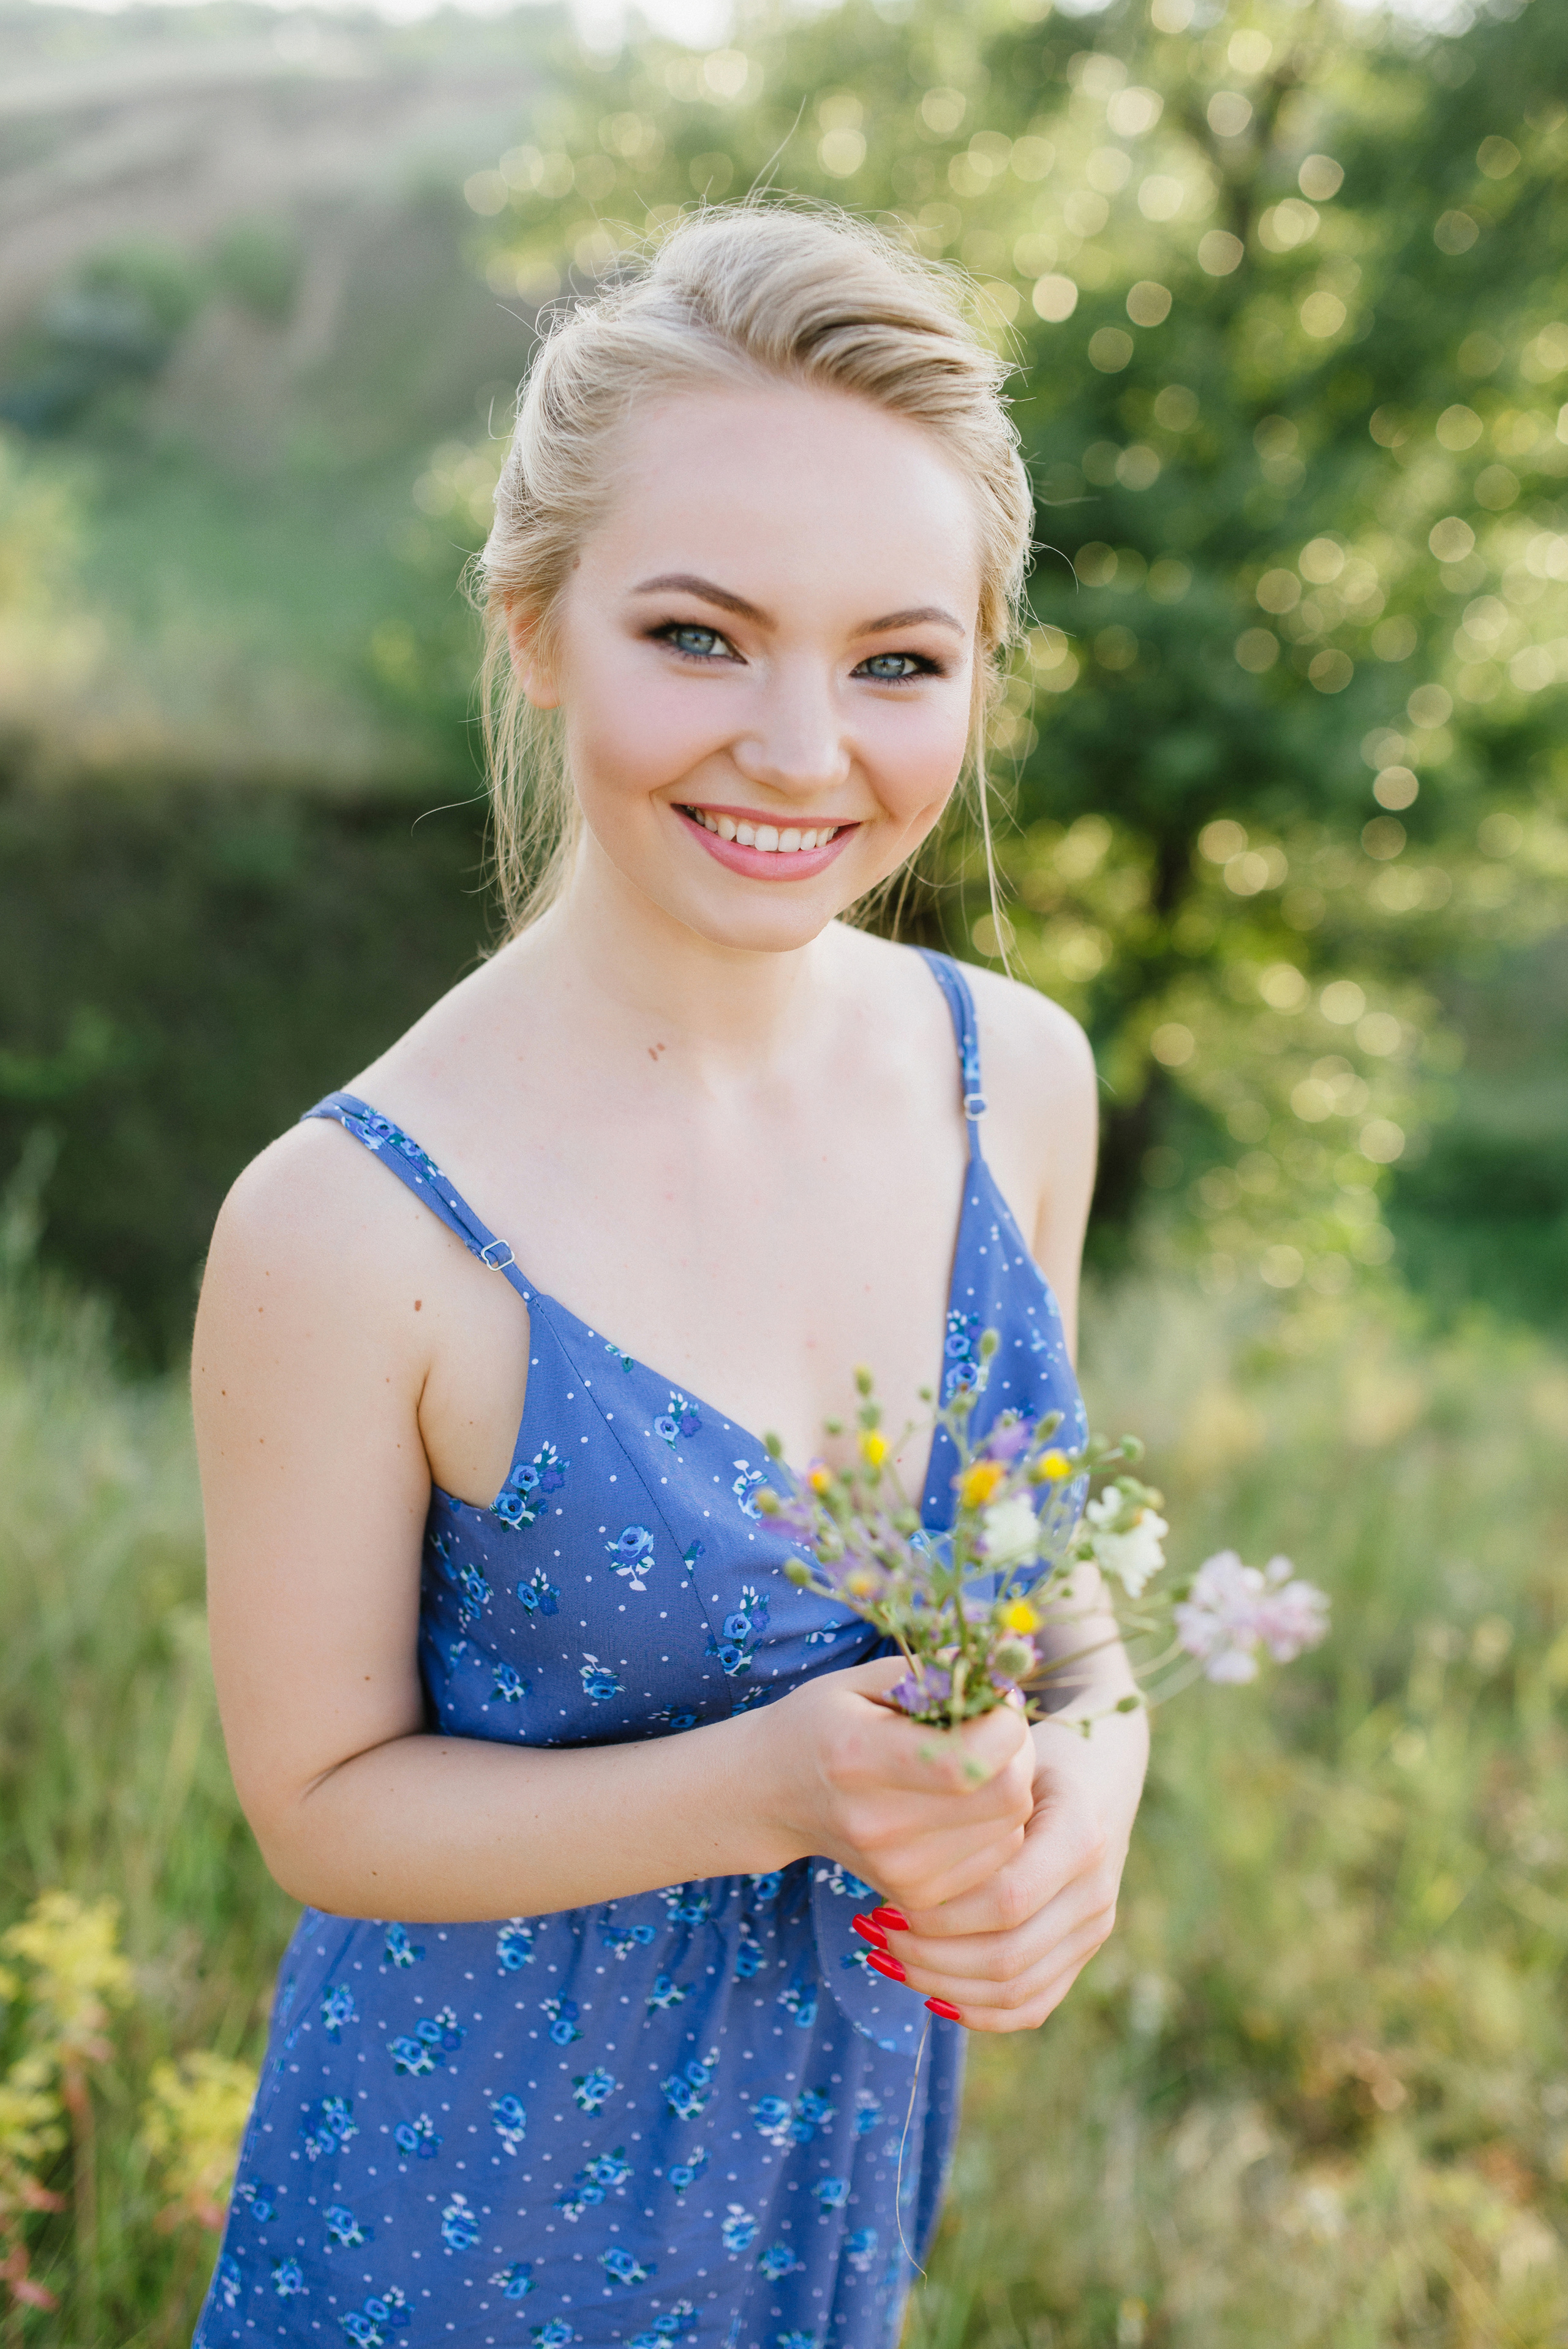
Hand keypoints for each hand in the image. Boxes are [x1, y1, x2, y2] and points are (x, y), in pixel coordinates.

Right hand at [758, 1657, 1036, 1910]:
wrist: (771, 1798)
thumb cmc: (820, 1724)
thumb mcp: (860, 1680)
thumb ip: (932, 1673)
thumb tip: (1003, 1673)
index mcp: (858, 1757)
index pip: (970, 1759)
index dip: (1005, 1725)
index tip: (996, 1700)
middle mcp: (879, 1824)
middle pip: (1005, 1796)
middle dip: (1018, 1752)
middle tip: (994, 1727)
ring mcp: (899, 1869)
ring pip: (1011, 1828)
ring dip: (1010, 1786)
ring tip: (975, 1760)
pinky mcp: (916, 1896)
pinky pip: (998, 1856)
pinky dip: (997, 1823)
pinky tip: (963, 1800)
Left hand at [865, 1708, 1146, 2032]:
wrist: (1101, 1767)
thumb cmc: (1032, 1754)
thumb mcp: (1003, 1756)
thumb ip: (965, 1795)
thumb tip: (896, 1843)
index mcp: (1080, 1836)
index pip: (1006, 1900)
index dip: (939, 1914)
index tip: (880, 1900)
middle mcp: (1096, 1892)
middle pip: (1008, 1956)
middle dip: (929, 1956)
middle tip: (873, 1932)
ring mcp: (1096, 1928)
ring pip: (1016, 1991)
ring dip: (943, 1985)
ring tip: (889, 1957)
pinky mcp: (1084, 1951)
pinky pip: (1031, 2005)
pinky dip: (977, 2009)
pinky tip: (928, 1990)